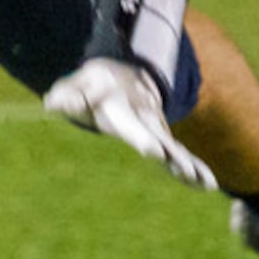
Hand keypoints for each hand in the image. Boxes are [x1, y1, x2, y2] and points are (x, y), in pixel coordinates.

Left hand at [44, 57, 215, 190]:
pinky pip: (180, 154)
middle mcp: (143, 116)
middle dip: (163, 150)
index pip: (129, 122)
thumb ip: (66, 96)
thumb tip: (51, 104)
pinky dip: (193, 167)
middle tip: (174, 164)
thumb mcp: (76, 85)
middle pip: (154, 135)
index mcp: (120, 105)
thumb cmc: (93, 86)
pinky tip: (206, 184)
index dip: (139, 137)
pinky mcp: (164, 138)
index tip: (154, 152)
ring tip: (203, 182)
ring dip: (186, 163)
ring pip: (172, 146)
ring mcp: (156, 127)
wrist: (124, 73)